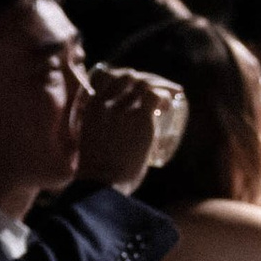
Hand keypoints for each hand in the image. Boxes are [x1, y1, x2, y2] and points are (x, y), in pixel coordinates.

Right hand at [78, 67, 178, 190]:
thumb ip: (97, 135)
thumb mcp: (89, 144)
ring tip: (171, 93)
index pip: (104, 75)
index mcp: (88, 107)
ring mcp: (121, 108)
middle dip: (144, 78)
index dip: (122, 76)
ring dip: (159, 84)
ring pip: (142, 82)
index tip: (134, 85)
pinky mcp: (140, 118)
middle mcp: (103, 102)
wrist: (100, 185)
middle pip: (126, 75)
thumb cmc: (96, 176)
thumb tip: (113, 142)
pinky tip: (170, 104)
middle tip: (157, 89)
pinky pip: (155, 95)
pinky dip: (165, 95)